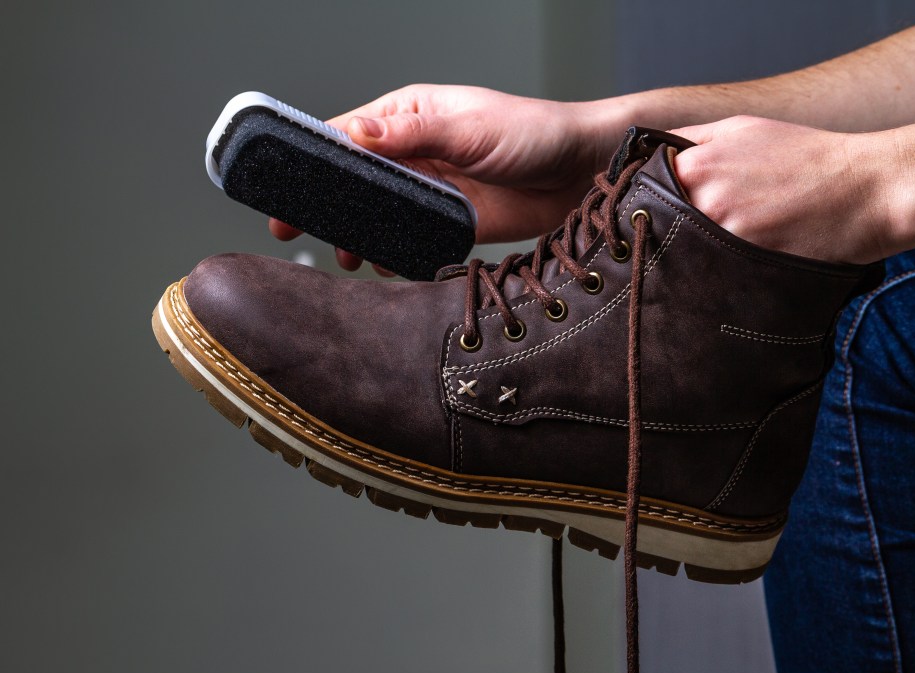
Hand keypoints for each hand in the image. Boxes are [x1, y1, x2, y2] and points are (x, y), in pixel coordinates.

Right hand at [271, 85, 611, 273]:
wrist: (583, 172)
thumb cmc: (534, 133)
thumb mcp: (472, 128)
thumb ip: (415, 134)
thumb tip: (358, 133)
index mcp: (409, 118)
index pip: (346, 135)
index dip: (311, 161)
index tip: (285, 188)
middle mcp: (413, 154)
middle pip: (353, 181)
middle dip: (327, 207)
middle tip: (299, 232)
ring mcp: (430, 190)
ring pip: (377, 216)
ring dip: (360, 235)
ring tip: (350, 257)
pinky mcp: (450, 223)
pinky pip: (410, 241)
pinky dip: (396, 254)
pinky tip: (389, 265)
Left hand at [672, 116, 897, 263]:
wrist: (869, 189)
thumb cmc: (809, 156)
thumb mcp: (744, 129)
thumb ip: (694, 139)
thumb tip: (652, 152)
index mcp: (696, 164)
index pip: (649, 190)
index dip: (658, 201)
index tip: (674, 207)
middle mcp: (702, 198)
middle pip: (664, 223)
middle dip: (676, 227)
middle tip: (702, 230)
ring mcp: (723, 233)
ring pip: (687, 251)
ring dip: (698, 252)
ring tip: (731, 246)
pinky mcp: (745, 263)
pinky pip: (715, 272)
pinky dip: (722, 269)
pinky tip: (743, 261)